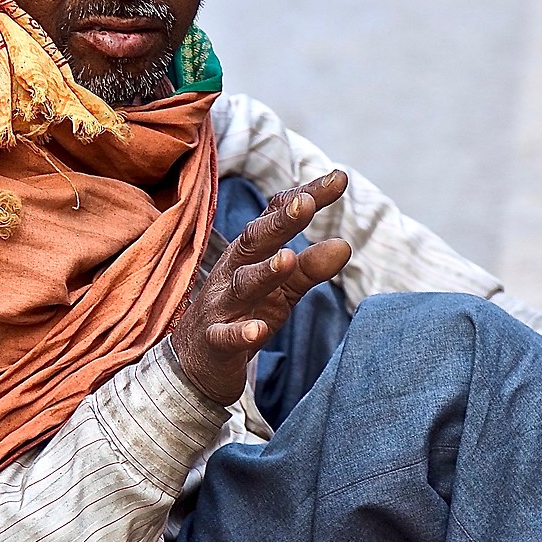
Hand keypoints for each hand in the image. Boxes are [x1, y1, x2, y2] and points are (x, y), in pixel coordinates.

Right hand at [169, 171, 353, 404]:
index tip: (338, 178)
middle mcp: (232, 272)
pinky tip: (259, 330)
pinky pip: (226, 337)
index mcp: (250, 254)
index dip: (306, 197)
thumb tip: (345, 245)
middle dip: (280, 222)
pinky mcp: (214, 343)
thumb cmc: (243, 314)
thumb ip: (310, 268)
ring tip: (288, 259)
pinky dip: (241, 333)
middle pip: (254, 241)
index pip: (276, 217)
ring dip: (264, 272)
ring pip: (241, 285)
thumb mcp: (281, 291)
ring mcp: (220, 307)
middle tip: (307, 203)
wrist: (196, 363)